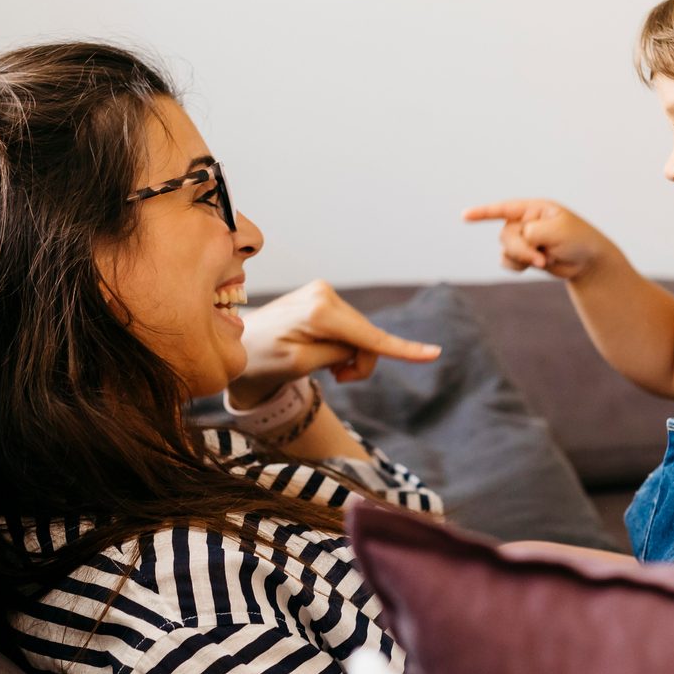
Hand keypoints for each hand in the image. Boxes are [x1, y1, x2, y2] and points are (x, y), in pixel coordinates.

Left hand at [230, 280, 441, 405]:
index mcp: (318, 310)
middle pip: (368, 338)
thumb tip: (361, 344)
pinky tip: (324, 352)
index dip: (402, 350)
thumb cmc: (261, 359)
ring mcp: (324, 293)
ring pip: (361, 335)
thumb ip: (337, 354)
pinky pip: (350, 328)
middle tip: (338, 381)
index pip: (368, 336)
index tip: (433, 354)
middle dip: (360, 363)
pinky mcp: (323, 298)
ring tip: (326, 369)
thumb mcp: (301, 364)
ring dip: (351, 357)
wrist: (239, 346)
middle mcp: (324, 293)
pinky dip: (345, 347)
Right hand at [461, 199, 615, 279]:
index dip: (483, 213)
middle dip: (521, 249)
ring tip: (543, 261)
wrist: (588, 261)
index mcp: (533, 209)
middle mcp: (524, 222)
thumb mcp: (558, 231)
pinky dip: (517, 266)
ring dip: (521, 258)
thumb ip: (532, 233)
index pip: (503, 208)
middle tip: (541, 258)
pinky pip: (506, 261)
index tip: (464, 216)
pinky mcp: (523, 256)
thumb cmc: (578, 239)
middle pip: (506, 235)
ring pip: (505, 249)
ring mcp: (522, 239)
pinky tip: (533, 266)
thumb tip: (517, 243)